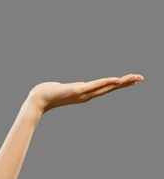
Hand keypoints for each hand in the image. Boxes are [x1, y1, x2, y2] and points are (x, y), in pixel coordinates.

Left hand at [27, 73, 143, 113]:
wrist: (37, 100)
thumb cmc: (46, 93)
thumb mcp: (62, 88)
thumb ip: (71, 87)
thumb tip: (75, 85)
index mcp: (84, 93)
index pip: (104, 88)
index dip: (118, 84)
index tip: (130, 80)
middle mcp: (86, 95)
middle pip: (110, 88)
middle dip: (125, 83)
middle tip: (141, 78)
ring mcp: (83, 93)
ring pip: (106, 87)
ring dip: (121, 82)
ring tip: (135, 78)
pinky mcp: (78, 90)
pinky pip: (95, 85)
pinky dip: (106, 82)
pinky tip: (116, 80)